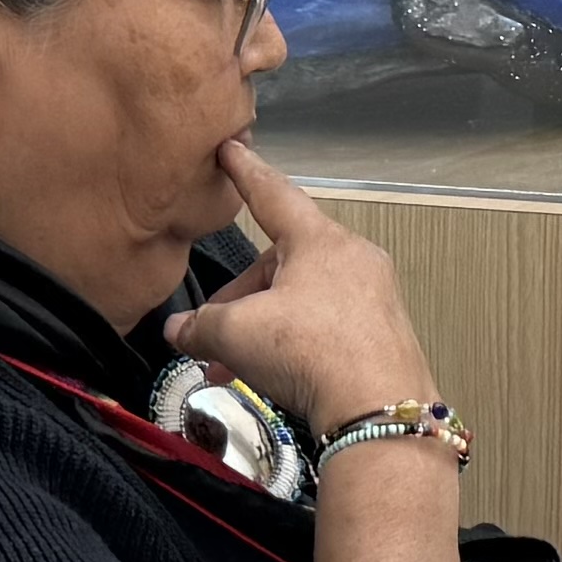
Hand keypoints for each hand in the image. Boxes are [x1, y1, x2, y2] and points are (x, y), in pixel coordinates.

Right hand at [168, 141, 450, 449]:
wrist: (379, 411)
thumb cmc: (315, 353)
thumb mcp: (237, 333)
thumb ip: (200, 326)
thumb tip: (180, 330)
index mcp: (320, 240)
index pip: (273, 194)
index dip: (246, 173)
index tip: (233, 150)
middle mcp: (353, 259)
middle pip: (280, 265)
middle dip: (240, 300)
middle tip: (210, 335)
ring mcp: (373, 298)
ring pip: (300, 301)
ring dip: (261, 331)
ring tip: (233, 367)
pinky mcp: (381, 335)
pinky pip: (325, 328)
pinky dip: (292, 346)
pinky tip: (272, 378)